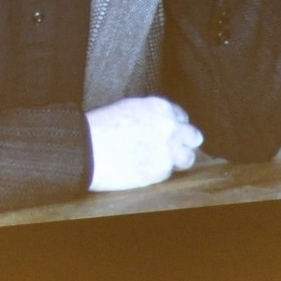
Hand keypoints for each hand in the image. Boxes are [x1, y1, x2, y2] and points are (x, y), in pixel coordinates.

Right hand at [85, 96, 203, 190]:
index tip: (167, 133)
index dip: (174, 127)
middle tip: (171, 149)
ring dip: (177, 159)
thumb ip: (151, 114)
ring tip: (159, 161)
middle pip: (193, 137)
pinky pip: (168, 172)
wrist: (87, 149)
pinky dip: (158, 172)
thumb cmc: (99, 127)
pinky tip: (142, 168)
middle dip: (184, 142)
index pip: (182, 117)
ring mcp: (168, 150)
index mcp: (161, 108)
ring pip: (187, 158)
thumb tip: (159, 122)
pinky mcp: (161, 171)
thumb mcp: (129, 108)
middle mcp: (170, 127)